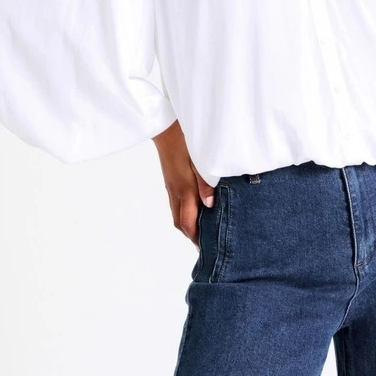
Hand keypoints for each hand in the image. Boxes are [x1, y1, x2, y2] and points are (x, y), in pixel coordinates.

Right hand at [151, 120, 215, 247]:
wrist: (165, 126)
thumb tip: (211, 205)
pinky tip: (197, 210)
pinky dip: (186, 212)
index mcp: (183, 188)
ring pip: (178, 214)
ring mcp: (171, 186)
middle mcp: (175, 191)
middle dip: (193, 236)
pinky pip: (177, 203)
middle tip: (208, 246)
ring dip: (189, 225)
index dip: (197, 238)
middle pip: (181, 223)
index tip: (208, 249)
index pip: (188, 222)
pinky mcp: (171, 180)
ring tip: (204, 232)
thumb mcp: (199, 160)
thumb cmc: (185, 140)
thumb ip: (206, 183)